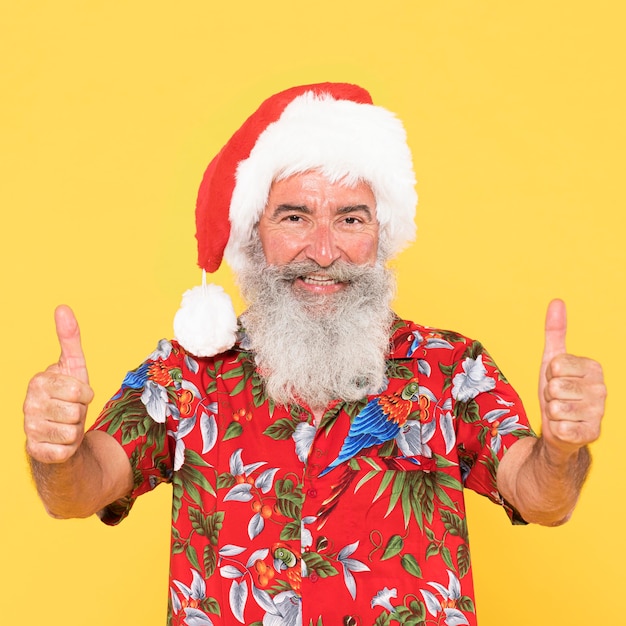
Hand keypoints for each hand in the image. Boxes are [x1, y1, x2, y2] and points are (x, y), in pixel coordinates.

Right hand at [24, 305, 93, 463]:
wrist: (60, 430)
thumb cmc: (69, 395)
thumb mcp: (74, 366)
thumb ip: (69, 338)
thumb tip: (62, 307)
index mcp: (38, 381)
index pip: (79, 390)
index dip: (86, 394)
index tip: (78, 394)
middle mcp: (28, 405)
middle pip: (75, 411)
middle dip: (81, 412)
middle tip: (73, 411)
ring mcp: (28, 428)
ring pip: (71, 432)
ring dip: (75, 430)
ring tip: (67, 425)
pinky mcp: (34, 451)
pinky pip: (65, 450)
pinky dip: (69, 448)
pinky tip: (60, 442)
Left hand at [539, 299, 604, 458]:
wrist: (559, 427)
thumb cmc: (556, 391)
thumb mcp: (552, 359)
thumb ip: (555, 331)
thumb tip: (557, 301)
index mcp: (594, 367)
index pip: (556, 364)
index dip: (549, 374)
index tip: (556, 379)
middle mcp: (602, 389)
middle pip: (555, 386)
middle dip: (549, 394)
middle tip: (557, 398)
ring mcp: (599, 413)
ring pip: (555, 407)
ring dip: (551, 412)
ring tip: (561, 412)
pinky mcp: (592, 434)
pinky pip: (560, 427)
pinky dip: (556, 428)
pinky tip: (566, 427)